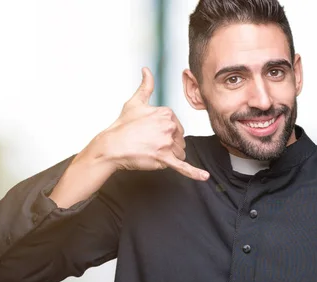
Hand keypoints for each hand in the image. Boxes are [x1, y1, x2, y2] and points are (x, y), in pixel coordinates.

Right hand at [93, 67, 208, 180]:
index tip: (152, 134)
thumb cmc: (122, 126)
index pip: (177, 127)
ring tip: (152, 153)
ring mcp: (167, 144)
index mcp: (167, 113)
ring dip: (169, 156)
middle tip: (150, 144)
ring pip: (180, 153)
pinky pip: (182, 167)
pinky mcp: (164, 159)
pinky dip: (194, 173)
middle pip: (180, 141)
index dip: (166, 133)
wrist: (112, 146)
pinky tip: (204, 177)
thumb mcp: (135, 102)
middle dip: (169, 145)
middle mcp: (169, 127)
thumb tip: (146, 70)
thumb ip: (146, 86)